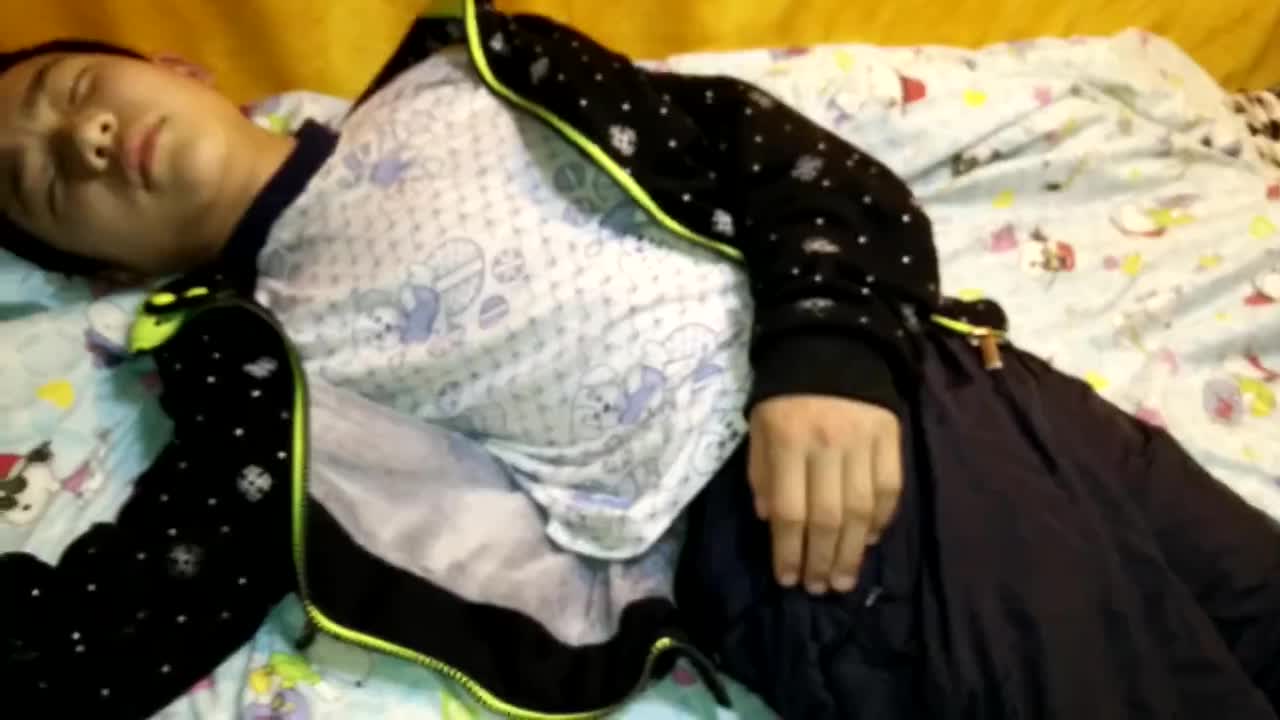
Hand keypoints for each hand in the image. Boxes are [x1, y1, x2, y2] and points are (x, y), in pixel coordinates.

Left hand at [748, 395, 901, 594]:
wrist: (831, 343)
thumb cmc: (785, 392)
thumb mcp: (758, 426)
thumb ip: (761, 473)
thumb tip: (770, 520)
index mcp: (788, 440)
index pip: (791, 511)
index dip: (789, 551)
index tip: (787, 579)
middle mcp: (828, 444)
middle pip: (828, 517)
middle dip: (821, 560)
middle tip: (818, 588)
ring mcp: (864, 441)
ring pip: (861, 509)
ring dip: (852, 552)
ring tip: (843, 580)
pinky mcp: (891, 437)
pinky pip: (890, 488)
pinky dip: (881, 519)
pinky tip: (868, 540)